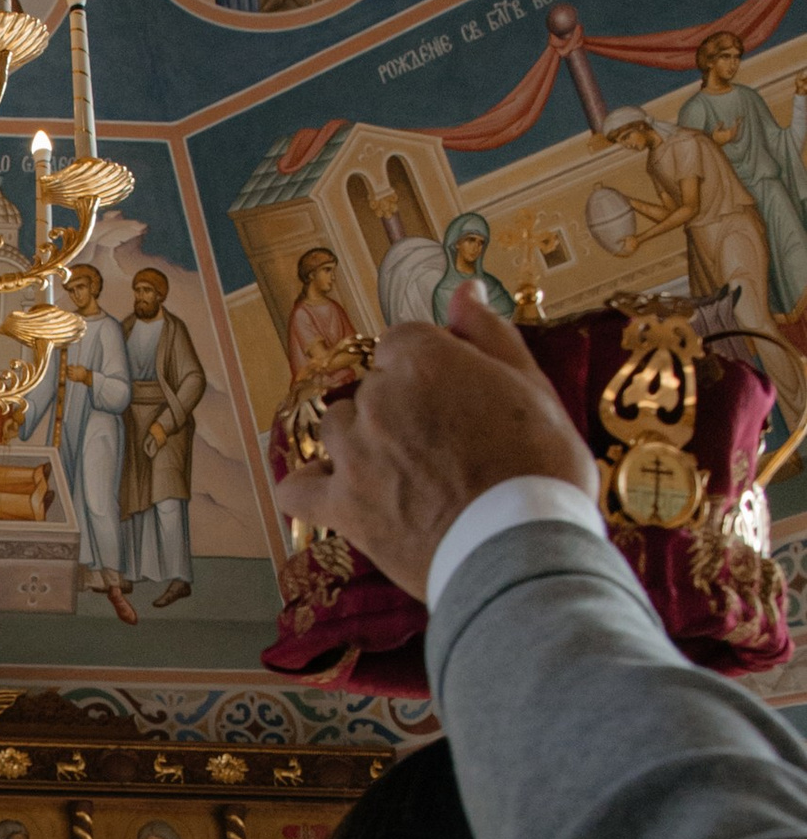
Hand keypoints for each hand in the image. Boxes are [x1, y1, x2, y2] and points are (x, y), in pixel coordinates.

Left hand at [283, 286, 595, 595]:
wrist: (522, 548)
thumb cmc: (540, 467)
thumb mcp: (532, 387)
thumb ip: (490, 334)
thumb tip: (464, 290)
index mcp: (425, 360)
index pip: (402, 342)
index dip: (429, 367)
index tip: (453, 394)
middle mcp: (379, 398)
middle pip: (372, 386)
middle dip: (401, 406)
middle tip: (444, 444)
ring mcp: (354, 452)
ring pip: (336, 427)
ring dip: (361, 440)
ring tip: (404, 471)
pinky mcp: (341, 506)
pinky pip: (297, 488)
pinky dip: (307, 486)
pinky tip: (329, 490)